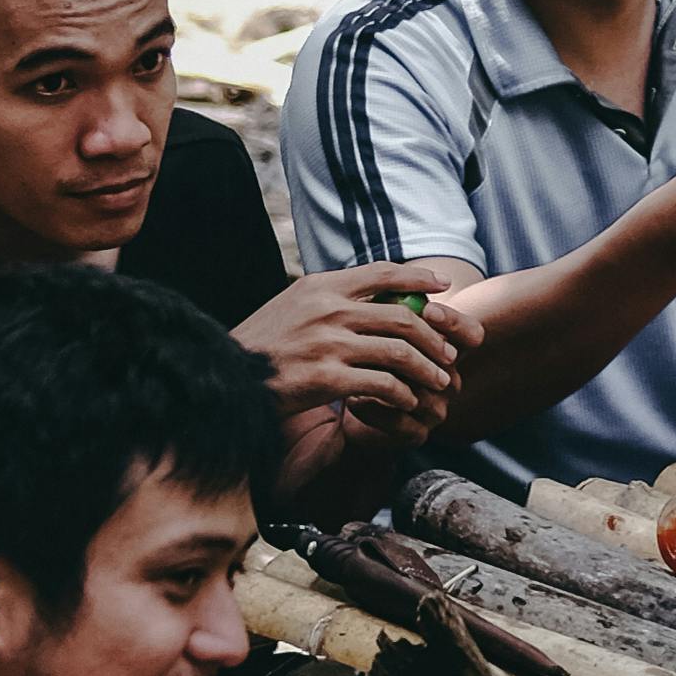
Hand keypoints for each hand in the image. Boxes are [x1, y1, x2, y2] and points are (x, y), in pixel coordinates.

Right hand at [233, 266, 478, 437]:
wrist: (227, 379)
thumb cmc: (264, 346)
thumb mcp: (292, 306)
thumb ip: (329, 299)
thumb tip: (370, 295)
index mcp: (320, 286)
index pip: (382, 273)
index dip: (417, 278)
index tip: (441, 286)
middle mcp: (327, 310)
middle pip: (401, 316)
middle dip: (434, 336)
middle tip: (448, 353)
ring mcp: (327, 343)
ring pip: (399, 351)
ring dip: (426, 368)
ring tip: (438, 381)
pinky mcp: (326, 378)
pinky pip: (381, 384)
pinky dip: (402, 394)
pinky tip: (407, 402)